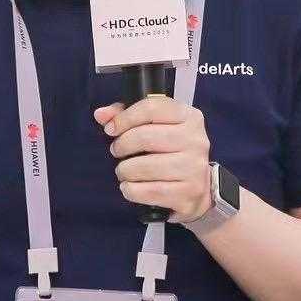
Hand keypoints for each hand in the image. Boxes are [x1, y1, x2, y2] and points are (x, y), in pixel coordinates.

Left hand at [95, 98, 211, 222]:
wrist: (199, 188)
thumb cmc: (172, 152)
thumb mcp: (156, 126)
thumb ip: (127, 115)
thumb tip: (101, 114)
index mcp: (189, 117)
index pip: (151, 108)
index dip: (124, 118)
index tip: (111, 129)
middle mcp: (195, 140)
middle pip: (144, 137)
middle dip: (122, 146)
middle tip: (117, 152)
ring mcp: (194, 167)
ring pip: (144, 166)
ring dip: (125, 170)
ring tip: (124, 171)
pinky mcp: (189, 192)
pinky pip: (149, 191)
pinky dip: (131, 190)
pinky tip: (130, 187)